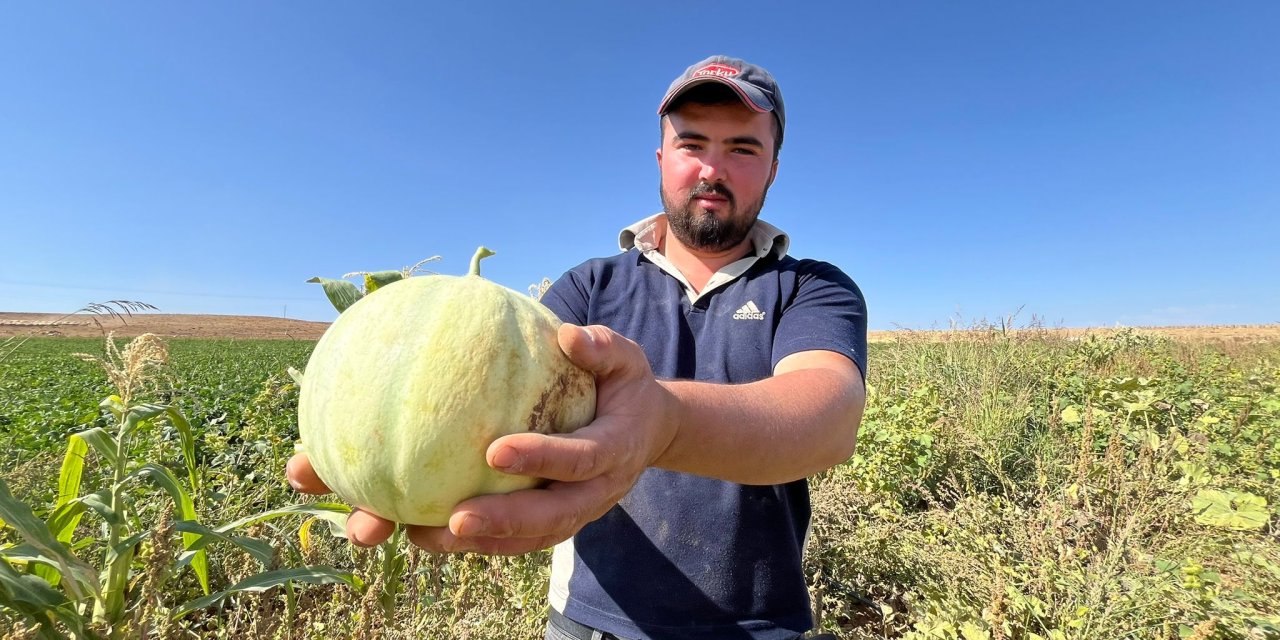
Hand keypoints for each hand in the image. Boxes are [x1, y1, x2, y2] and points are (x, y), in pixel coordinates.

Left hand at [285, 323, 676, 554]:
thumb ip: (602, 347)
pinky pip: (514, 540)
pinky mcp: (554, 523)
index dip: (542, 458)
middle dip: (502, 522)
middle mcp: (597, 491)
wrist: (648, 431)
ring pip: (528, 538)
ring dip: (477, 543)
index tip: (495, 452)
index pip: (581, 459)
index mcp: (616, 449)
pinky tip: (420, 533)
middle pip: (552, 517)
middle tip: (453, 518)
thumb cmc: (625, 386)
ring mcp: (576, 512)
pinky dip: (472, 541)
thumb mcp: (624, 360)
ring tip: (420, 537)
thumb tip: (566, 334)